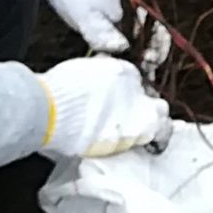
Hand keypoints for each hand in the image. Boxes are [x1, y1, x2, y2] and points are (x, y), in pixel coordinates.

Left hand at [38, 56, 171, 158]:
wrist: (48, 110)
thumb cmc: (71, 139)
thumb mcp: (104, 150)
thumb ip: (122, 141)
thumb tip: (122, 141)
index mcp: (143, 124)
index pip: (164, 127)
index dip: (158, 134)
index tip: (150, 140)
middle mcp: (141, 96)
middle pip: (153, 102)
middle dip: (142, 108)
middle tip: (124, 117)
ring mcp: (126, 76)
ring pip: (134, 83)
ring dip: (124, 91)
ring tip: (102, 100)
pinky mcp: (109, 62)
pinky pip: (114, 70)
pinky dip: (107, 78)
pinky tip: (90, 87)